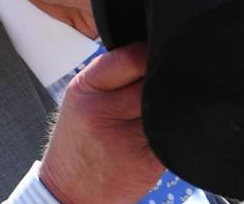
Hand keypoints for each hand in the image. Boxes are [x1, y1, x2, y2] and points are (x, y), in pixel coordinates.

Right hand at [39, 43, 163, 203]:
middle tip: (158, 94)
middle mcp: (100, 111)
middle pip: (154, 82)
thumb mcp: (83, 99)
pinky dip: (173, 133)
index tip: (157, 62)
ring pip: (166, 108)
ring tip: (155, 117)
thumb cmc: (82, 141)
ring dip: (170, 109)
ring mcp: (123, 139)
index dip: (150, 58)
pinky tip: (158, 138)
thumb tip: (157, 53)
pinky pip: (173, 135)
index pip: (132, 58)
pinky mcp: (145, 163)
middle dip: (161, 86)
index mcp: (85, 88)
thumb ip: (116, 75)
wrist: (69, 193)